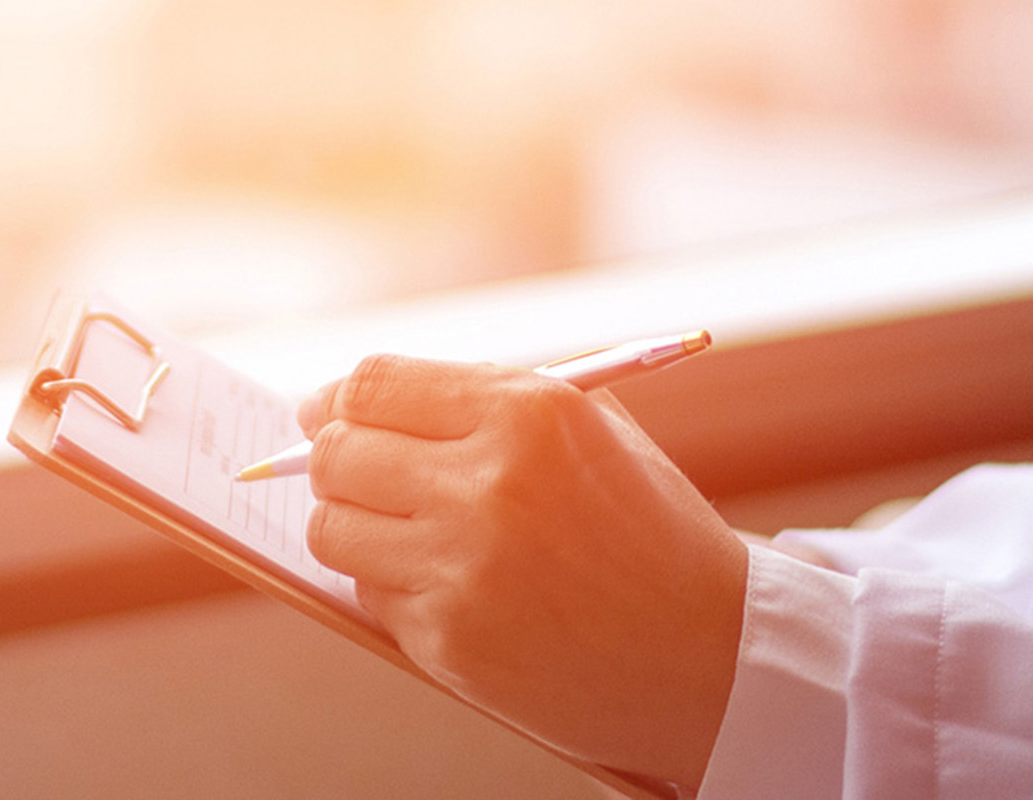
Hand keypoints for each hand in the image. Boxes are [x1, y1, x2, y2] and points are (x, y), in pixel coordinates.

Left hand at [297, 355, 748, 788]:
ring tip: (407, 529)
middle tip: (355, 470)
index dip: (337, 398)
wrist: (708, 649)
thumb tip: (369, 398)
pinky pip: (369, 593)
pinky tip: (454, 585)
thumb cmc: (651, 530)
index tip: (325, 411)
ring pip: (332, 527)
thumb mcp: (595, 430)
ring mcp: (463, 566)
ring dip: (354, 523)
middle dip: (333, 458)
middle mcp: (489, 482)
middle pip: (337, 453)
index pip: (375, 384)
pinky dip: (395, 585)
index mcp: (530, 412)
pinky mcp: (447, 638)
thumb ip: (494, 399)